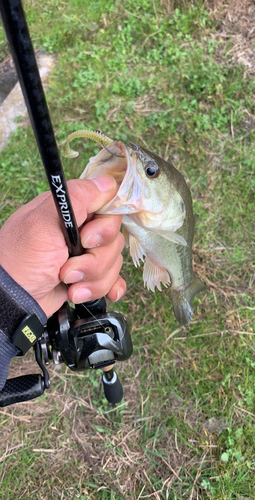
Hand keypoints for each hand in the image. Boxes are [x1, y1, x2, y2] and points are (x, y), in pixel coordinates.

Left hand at [0, 175, 125, 316]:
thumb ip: (77, 197)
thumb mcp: (43, 222)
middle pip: (113, 240)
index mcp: (70, 211)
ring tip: (68, 284)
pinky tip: (92, 291)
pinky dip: (106, 288)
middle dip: (95, 261)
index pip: (108, 209)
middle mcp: (79, 230)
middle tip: (67, 269)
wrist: (11, 301)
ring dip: (93, 279)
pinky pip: (111, 280)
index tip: (86, 239)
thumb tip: (108, 182)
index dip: (104, 227)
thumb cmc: (20, 260)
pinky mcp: (87, 277)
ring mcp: (84, 255)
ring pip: (113, 263)